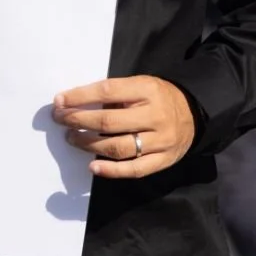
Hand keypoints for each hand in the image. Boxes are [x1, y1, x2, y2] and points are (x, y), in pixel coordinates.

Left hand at [54, 76, 195, 179]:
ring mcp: (161, 140)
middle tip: (61, 120)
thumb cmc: (159, 98)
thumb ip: (116, 94)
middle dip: (79, 120)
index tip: (60, 101)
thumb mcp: (141, 85)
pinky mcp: (163, 160)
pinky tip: (93, 167)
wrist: (195, 114)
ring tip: (72, 138)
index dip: (80, 97)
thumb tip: (76, 104)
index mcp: (148, 90)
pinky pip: (134, 169)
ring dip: (89, 144)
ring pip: (119, 147)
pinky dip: (111, 170)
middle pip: (109, 121)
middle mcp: (156, 115)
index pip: (108, 91)